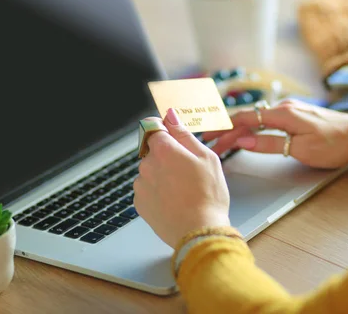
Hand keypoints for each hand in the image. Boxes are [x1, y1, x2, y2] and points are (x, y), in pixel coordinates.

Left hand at [134, 108, 230, 248]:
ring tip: (183, 190)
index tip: (172, 136)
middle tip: (188, 172)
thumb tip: (170, 115)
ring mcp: (141, 185)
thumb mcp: (206, 158)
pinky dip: (157, 192)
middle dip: (167, 156)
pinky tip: (174, 201)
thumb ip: (184, 134)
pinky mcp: (139, 203)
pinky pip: (147, 189)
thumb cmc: (208, 195)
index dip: (163, 129)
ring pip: (150, 171)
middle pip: (153, 151)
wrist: (199, 231)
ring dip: (162, 175)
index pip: (152, 126)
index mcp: (163, 149)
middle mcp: (147, 164)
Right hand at [204, 99, 347, 168]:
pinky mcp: (295, 115)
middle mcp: (283, 107)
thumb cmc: (335, 144)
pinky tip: (246, 134)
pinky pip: (266, 120)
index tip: (209, 135)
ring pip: (256, 119)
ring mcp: (289, 110)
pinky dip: (252, 128)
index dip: (224, 128)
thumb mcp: (300, 149)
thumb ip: (269, 144)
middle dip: (226, 131)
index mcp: (283, 114)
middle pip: (247, 119)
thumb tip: (244, 141)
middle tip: (210, 142)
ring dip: (238, 130)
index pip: (244, 119)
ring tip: (223, 141)